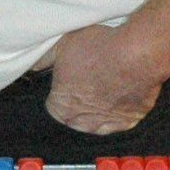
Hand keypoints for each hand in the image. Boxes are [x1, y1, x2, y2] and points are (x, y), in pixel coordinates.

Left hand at [43, 22, 169, 135]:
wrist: (136, 55)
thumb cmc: (99, 49)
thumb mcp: (62, 45)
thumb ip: (45, 59)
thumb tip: (33, 66)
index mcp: (61, 107)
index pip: (53, 108)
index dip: (60, 92)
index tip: (66, 82)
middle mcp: (82, 122)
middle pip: (74, 119)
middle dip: (77, 104)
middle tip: (87, 83)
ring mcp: (107, 124)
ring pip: (97, 124)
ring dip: (97, 111)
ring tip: (103, 90)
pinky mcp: (130, 121)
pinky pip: (120, 122)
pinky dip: (119, 111)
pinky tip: (120, 96)